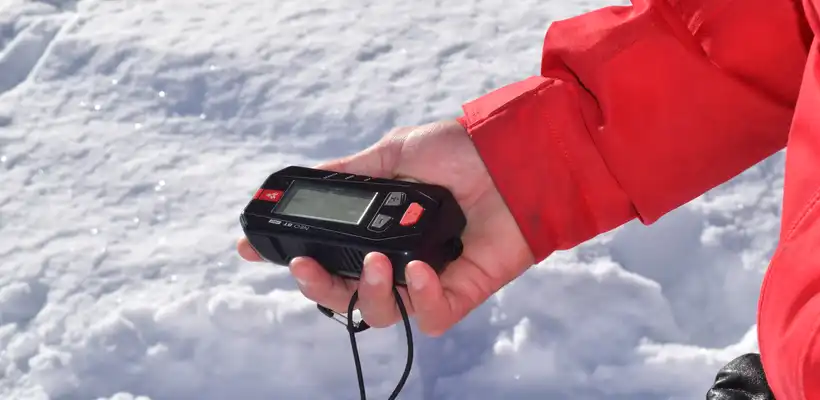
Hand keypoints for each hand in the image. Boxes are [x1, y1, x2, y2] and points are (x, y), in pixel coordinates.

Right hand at [236, 120, 534, 335]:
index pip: (329, 253)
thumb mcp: (395, 154)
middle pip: (347, 293)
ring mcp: (430, 277)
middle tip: (305, 266)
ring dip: (369, 292)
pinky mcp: (462, 291)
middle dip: (318, 286)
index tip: (253, 249)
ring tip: (377, 262)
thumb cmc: (461, 151)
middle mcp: (400, 256)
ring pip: (382, 312)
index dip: (293, 257)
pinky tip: (418, 268)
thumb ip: (352, 174)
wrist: (517, 155)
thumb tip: (308, 177)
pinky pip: (430, 316)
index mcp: (381, 228)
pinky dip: (420, 297)